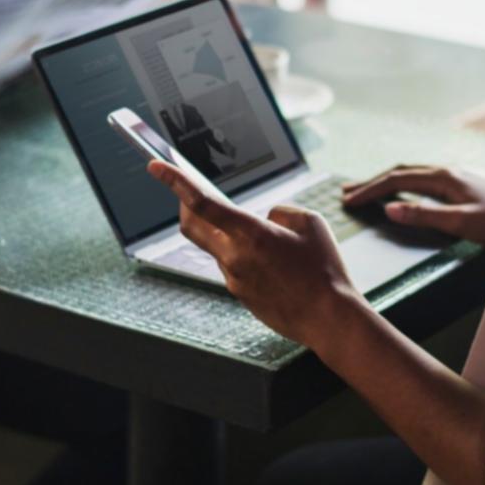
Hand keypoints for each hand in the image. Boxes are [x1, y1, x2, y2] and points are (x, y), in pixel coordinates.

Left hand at [148, 159, 370, 351]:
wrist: (328, 319)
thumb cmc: (324, 270)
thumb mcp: (310, 223)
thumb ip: (281, 212)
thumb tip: (264, 219)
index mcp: (251, 234)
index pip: (202, 203)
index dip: (175, 181)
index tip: (155, 165)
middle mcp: (234, 258)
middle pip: (191, 226)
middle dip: (185, 204)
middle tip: (188, 190)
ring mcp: (234, 279)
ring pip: (217, 247)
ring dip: (227, 234)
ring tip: (263, 236)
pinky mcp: (240, 296)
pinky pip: (233, 267)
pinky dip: (244, 256)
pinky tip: (271, 262)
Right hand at [342, 164, 484, 248]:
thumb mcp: (463, 223)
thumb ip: (425, 216)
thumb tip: (390, 208)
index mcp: (445, 177)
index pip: (396, 179)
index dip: (369, 190)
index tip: (346, 201)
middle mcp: (449, 170)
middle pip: (401, 171)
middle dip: (372, 182)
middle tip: (346, 192)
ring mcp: (459, 174)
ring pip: (414, 173)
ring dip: (388, 181)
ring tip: (369, 190)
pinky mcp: (467, 183)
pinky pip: (426, 179)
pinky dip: (406, 184)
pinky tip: (407, 192)